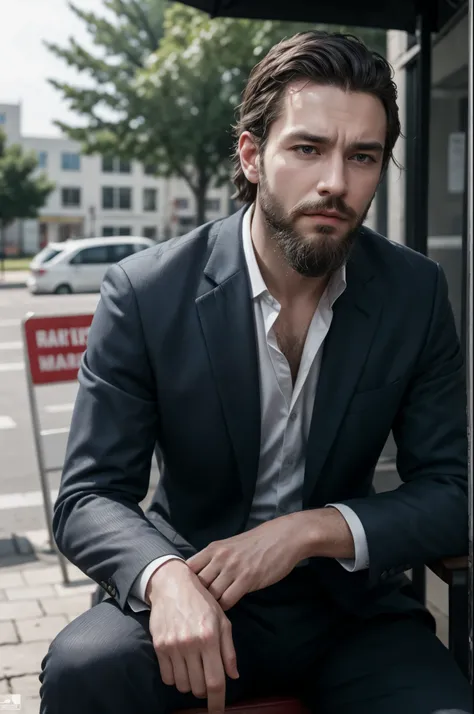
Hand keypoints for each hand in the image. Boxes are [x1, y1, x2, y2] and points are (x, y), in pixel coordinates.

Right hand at [147, 559, 238, 713]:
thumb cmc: (202, 601)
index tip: (218, 713)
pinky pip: (167, 677)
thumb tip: (233, 676)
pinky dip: (175, 678)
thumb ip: (229, 650)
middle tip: (206, 678)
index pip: (215, 681)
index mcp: (210, 638)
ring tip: (193, 668)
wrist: (172, 584)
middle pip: (198, 687)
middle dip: (204, 690)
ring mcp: (173, 646)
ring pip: (182, 685)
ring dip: (189, 684)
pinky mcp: (159, 646)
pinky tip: (180, 664)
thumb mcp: (222, 620)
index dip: (217, 703)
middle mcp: (191, 644)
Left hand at [187, 514, 304, 610]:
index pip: (187, 568)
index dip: (183, 582)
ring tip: (209, 612)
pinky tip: (225, 609)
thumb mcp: (229, 546)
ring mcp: (233, 568)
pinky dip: (224, 607)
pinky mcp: (247, 579)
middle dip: (195, 597)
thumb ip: (214, 559)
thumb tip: (199, 577)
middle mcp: (219, 557)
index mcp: (213, 548)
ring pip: (211, 594)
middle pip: (197, 583)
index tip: (184, 593)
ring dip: (210, 605)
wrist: (282, 537)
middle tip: (196, 608)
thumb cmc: (256, 543)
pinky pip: (227, 600)